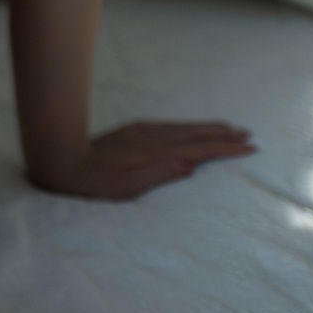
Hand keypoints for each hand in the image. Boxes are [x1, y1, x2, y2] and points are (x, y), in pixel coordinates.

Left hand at [29, 118, 255, 200]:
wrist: (63, 161)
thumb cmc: (96, 183)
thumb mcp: (130, 186)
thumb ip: (161, 173)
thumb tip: (192, 163)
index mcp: (159, 153)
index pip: (202, 149)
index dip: (227, 148)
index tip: (250, 147)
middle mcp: (154, 138)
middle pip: (197, 134)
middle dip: (223, 134)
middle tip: (247, 134)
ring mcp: (143, 133)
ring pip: (184, 128)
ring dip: (206, 128)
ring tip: (225, 127)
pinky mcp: (131, 131)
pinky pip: (168, 126)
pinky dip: (185, 127)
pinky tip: (186, 128)